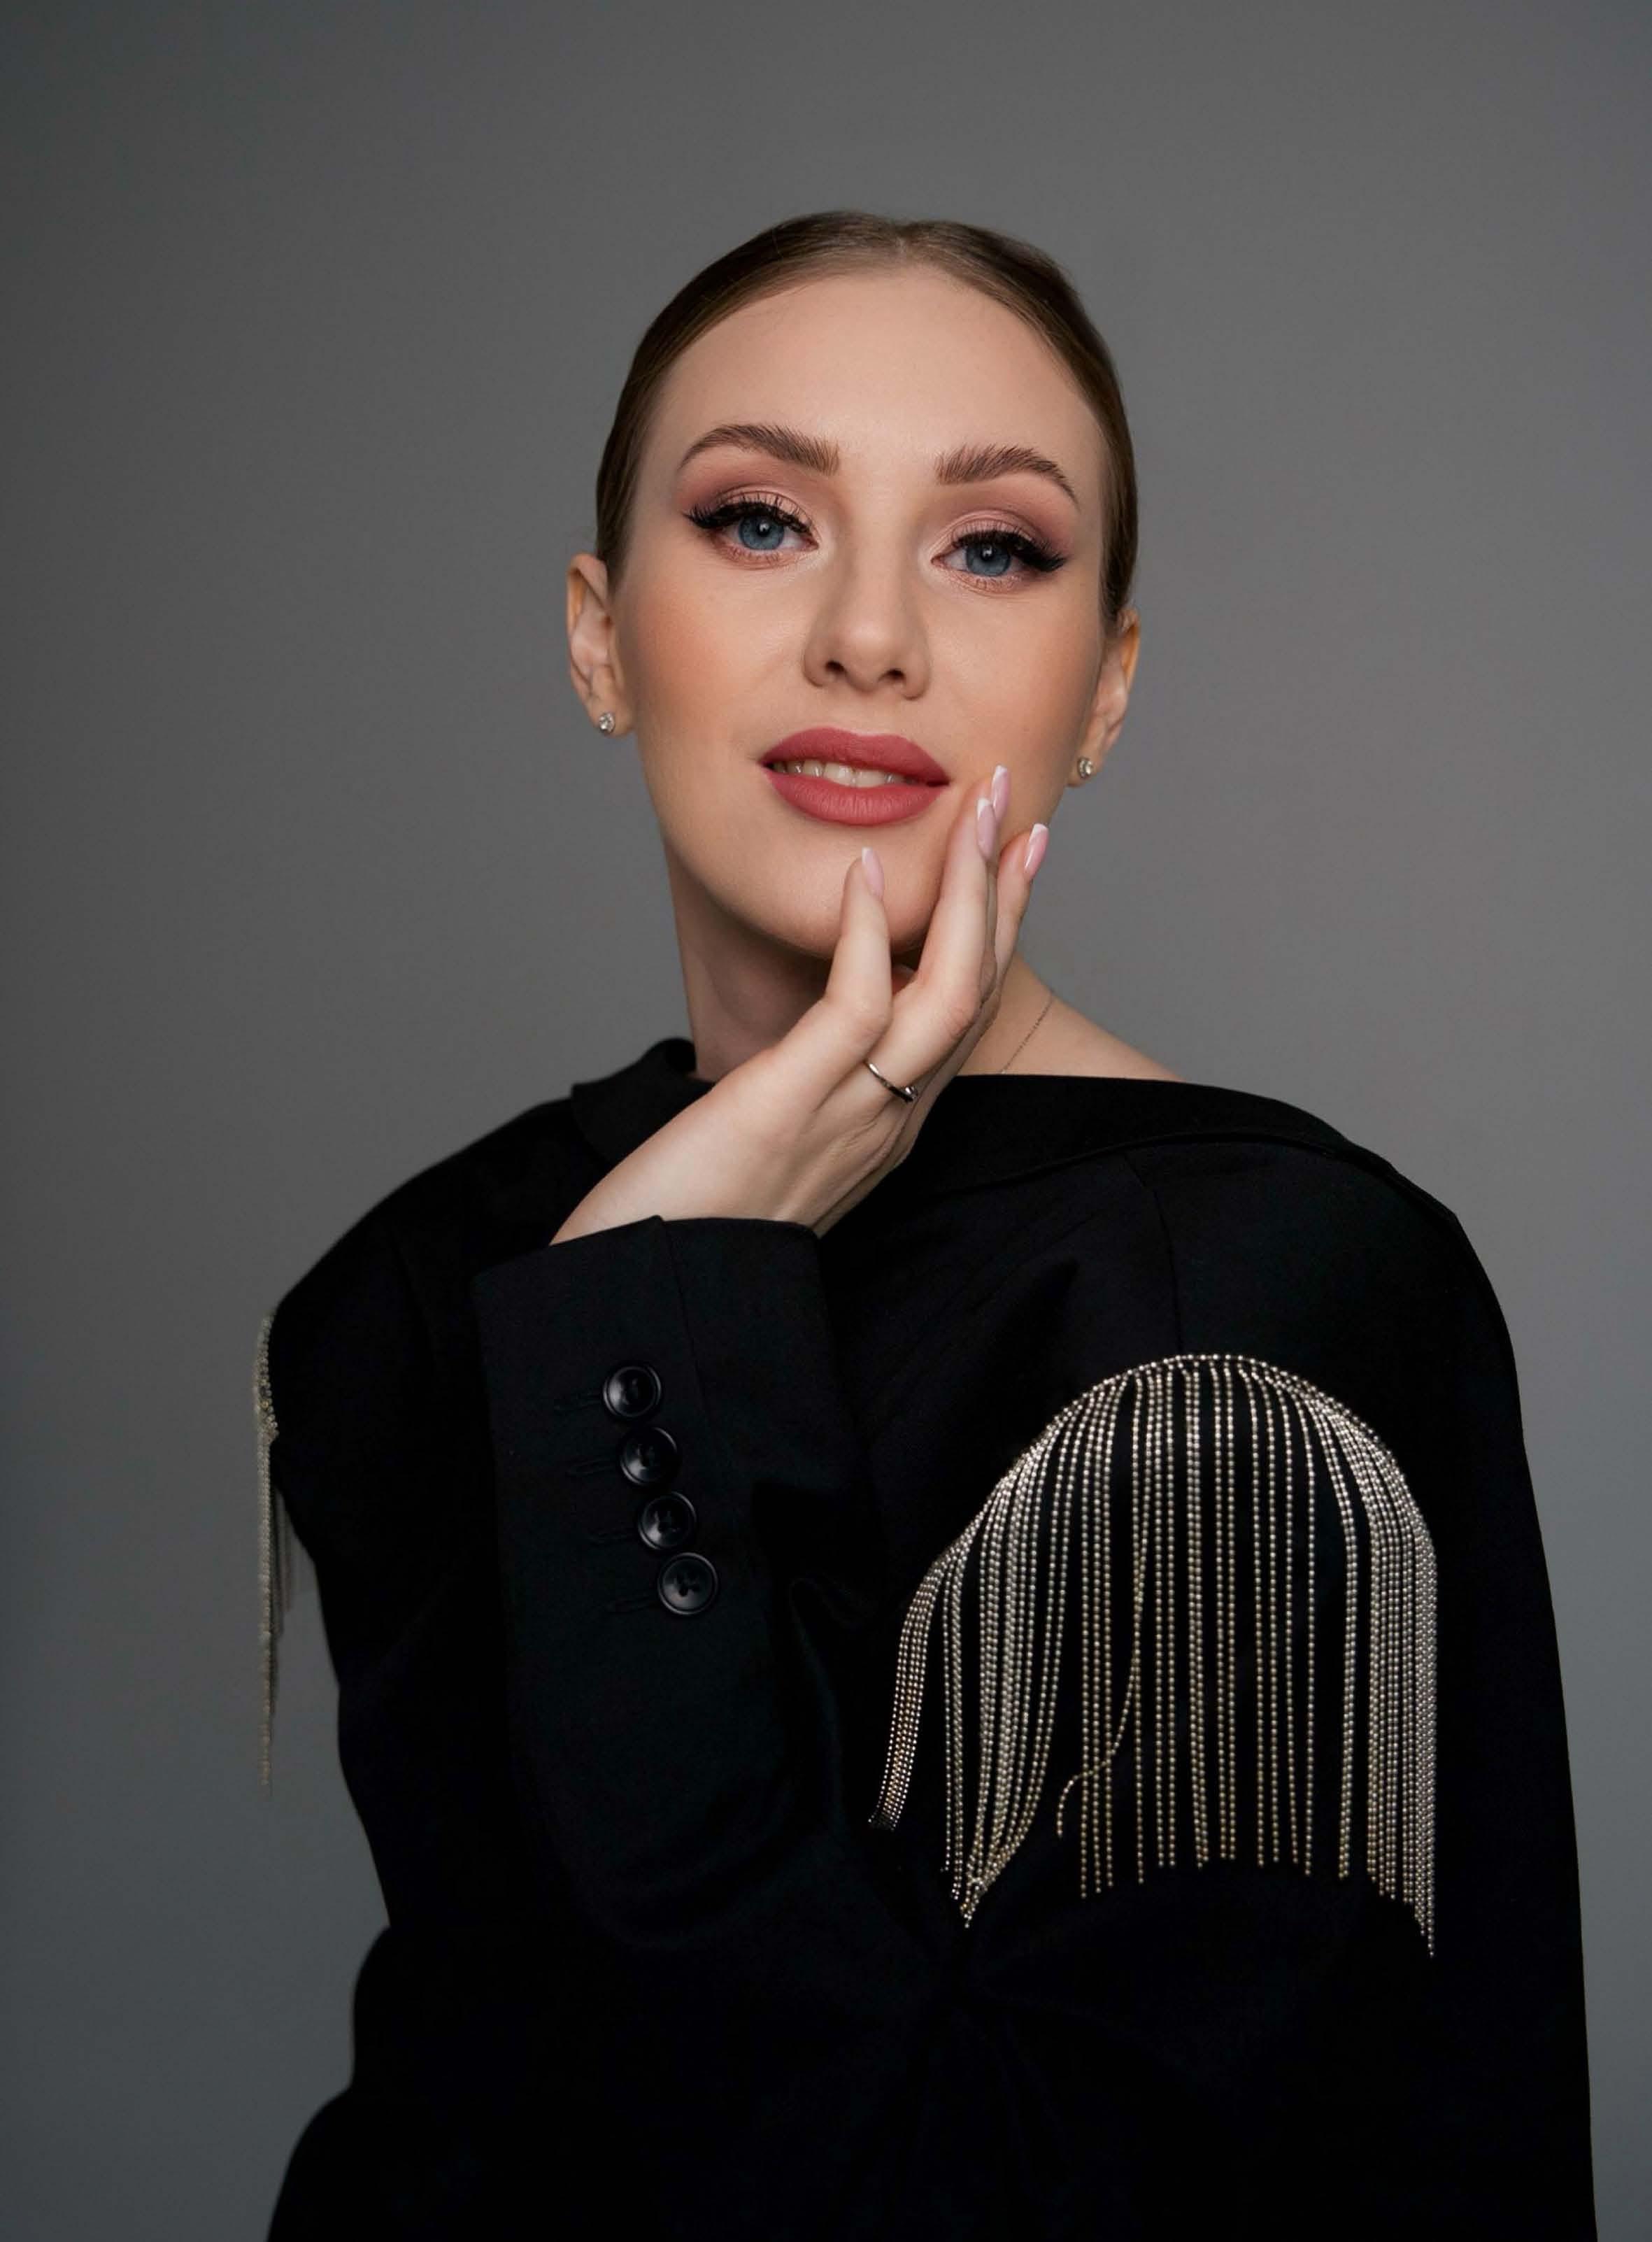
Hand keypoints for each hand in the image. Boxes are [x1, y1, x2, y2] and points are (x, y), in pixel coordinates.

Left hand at [549, 764, 1048, 1241]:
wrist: (646, 1290)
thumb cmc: (690, 1216)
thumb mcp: (772, 1139)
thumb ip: (807, 1087)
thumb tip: (804, 1033)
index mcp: (890, 1125)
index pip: (964, 1011)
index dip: (998, 928)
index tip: (1014, 852)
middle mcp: (891, 1120)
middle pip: (980, 989)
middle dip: (1005, 887)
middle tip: (1014, 798)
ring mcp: (851, 1115)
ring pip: (949, 991)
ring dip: (969, 890)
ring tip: (976, 808)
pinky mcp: (792, 1105)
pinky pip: (859, 1008)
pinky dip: (870, 934)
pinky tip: (866, 873)